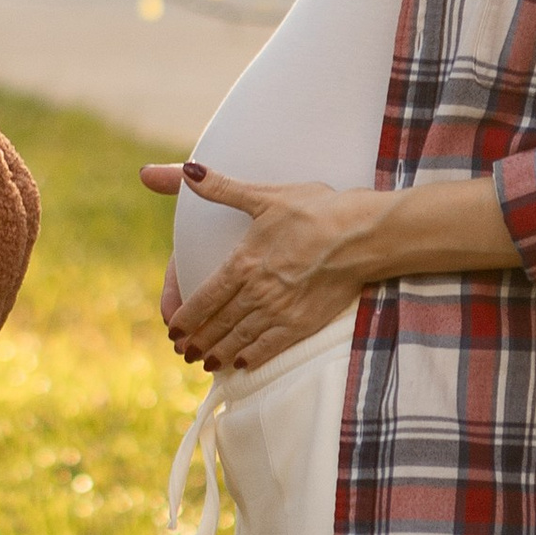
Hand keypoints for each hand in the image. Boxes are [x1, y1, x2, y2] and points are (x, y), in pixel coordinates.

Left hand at [138, 161, 380, 374]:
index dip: (186, 316)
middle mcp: (257, 291)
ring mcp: (280, 310)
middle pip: (218, 323)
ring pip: (240, 338)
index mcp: (243, 262)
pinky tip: (241, 365)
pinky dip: (252, 358)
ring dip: (219, 353)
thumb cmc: (316, 210)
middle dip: (198, 340)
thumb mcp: (265, 195)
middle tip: (182, 352)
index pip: (204, 297)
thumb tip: (188, 170)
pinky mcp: (304, 323)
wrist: (362, 235)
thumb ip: (222, 187)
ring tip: (204, 362)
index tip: (173, 329)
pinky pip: (270, 347)